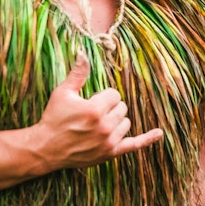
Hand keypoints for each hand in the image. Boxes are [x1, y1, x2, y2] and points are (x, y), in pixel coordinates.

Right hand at [34, 54, 162, 169]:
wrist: (46, 148)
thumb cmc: (53, 118)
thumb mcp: (63, 93)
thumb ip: (78, 74)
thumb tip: (83, 52)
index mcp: (94, 110)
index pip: (114, 95)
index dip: (103, 96)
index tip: (90, 102)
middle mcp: (104, 126)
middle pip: (122, 107)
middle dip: (109, 107)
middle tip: (91, 114)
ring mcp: (108, 141)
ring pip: (126, 122)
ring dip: (116, 121)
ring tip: (97, 125)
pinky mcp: (110, 153)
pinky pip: (134, 145)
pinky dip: (147, 139)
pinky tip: (159, 133)